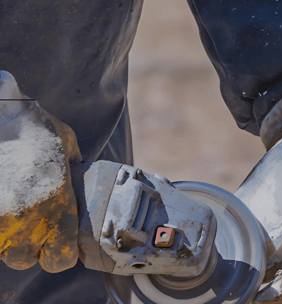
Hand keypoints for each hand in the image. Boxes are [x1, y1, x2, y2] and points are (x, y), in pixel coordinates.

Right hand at [0, 71, 81, 272]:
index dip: (58, 254)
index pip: (60, 260)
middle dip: (27, 247)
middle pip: (24, 260)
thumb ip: (75, 167)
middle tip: (29, 227)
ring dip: (5, 238)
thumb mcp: (67, 145)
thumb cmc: (33, 128)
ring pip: (0, 250)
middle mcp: (27, 224)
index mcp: (57, 210)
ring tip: (11, 214)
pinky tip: (1, 203)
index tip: (56, 244)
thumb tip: (80, 175)